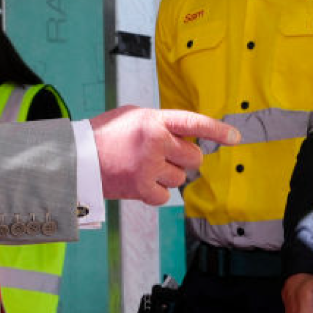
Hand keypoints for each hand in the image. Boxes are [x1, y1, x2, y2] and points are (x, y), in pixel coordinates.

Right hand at [89, 106, 238, 204]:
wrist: (78, 158)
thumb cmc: (105, 134)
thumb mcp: (134, 116)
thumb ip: (161, 123)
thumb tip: (186, 133)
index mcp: (153, 120)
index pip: (193, 123)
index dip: (217, 130)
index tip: (235, 137)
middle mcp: (154, 142)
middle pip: (193, 157)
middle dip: (184, 158)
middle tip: (164, 155)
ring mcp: (149, 166)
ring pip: (180, 178)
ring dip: (167, 175)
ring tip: (144, 166)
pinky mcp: (141, 189)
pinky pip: (166, 196)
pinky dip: (156, 192)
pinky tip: (140, 181)